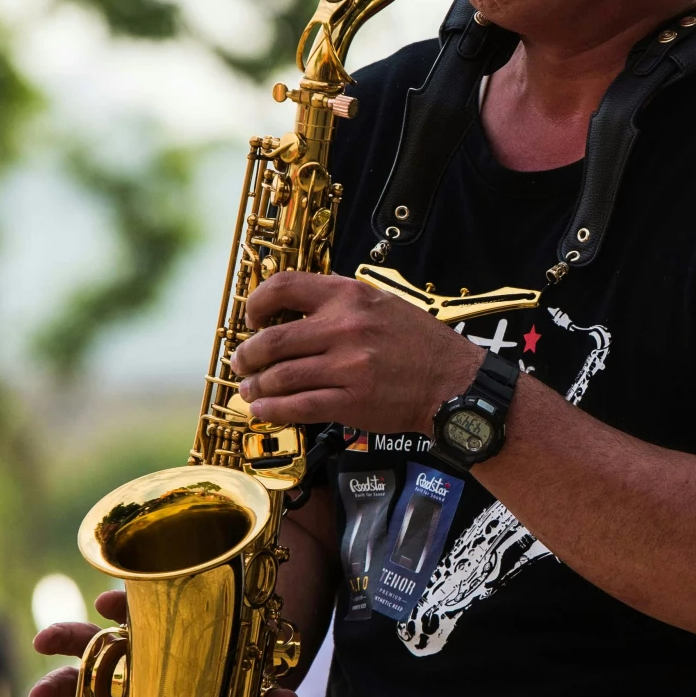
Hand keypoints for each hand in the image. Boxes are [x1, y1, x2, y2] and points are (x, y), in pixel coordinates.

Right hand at [30, 589, 299, 696]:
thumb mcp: (251, 692)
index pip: (139, 614)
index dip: (122, 606)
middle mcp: (136, 661)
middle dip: (67, 639)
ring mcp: (121, 694)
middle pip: (97, 642)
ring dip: (55, 687)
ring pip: (80, 683)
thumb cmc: (241, 684)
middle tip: (42, 642)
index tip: (106, 602)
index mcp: (165, 639)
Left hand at [232, 270, 475, 432]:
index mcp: (350, 296)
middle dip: (248, 354)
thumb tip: (293, 313)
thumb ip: (341, 305)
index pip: (285, 286)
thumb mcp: (382, 305)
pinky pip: (299, 406)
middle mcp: (346, 327)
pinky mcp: (352, 401)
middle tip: (242, 362)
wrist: (454, 382)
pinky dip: (273, 409)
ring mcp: (348, 366)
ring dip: (257, 386)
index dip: (257, 303)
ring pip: (281, 376)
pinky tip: (263, 410)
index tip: (252, 319)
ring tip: (250, 390)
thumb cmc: (419, 345)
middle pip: (273, 339)